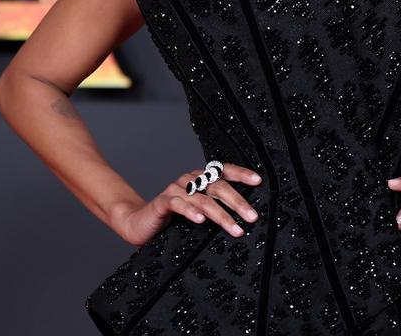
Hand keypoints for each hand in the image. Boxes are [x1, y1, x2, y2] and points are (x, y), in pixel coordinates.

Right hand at [110, 162, 262, 246]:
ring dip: (221, 215)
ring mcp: (175, 189)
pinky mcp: (162, 202)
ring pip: (203, 199)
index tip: (258, 181)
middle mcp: (189, 179)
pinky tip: (201, 221)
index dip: (241, 174)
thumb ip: (217, 207)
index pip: (224, 170)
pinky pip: (179, 204)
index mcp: (201, 178)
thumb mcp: (200, 211)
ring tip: (236, 229)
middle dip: (238, 202)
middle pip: (218, 186)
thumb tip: (247, 214)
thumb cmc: (174, 219)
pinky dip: (191, 212)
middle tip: (252, 217)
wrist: (141, 224)